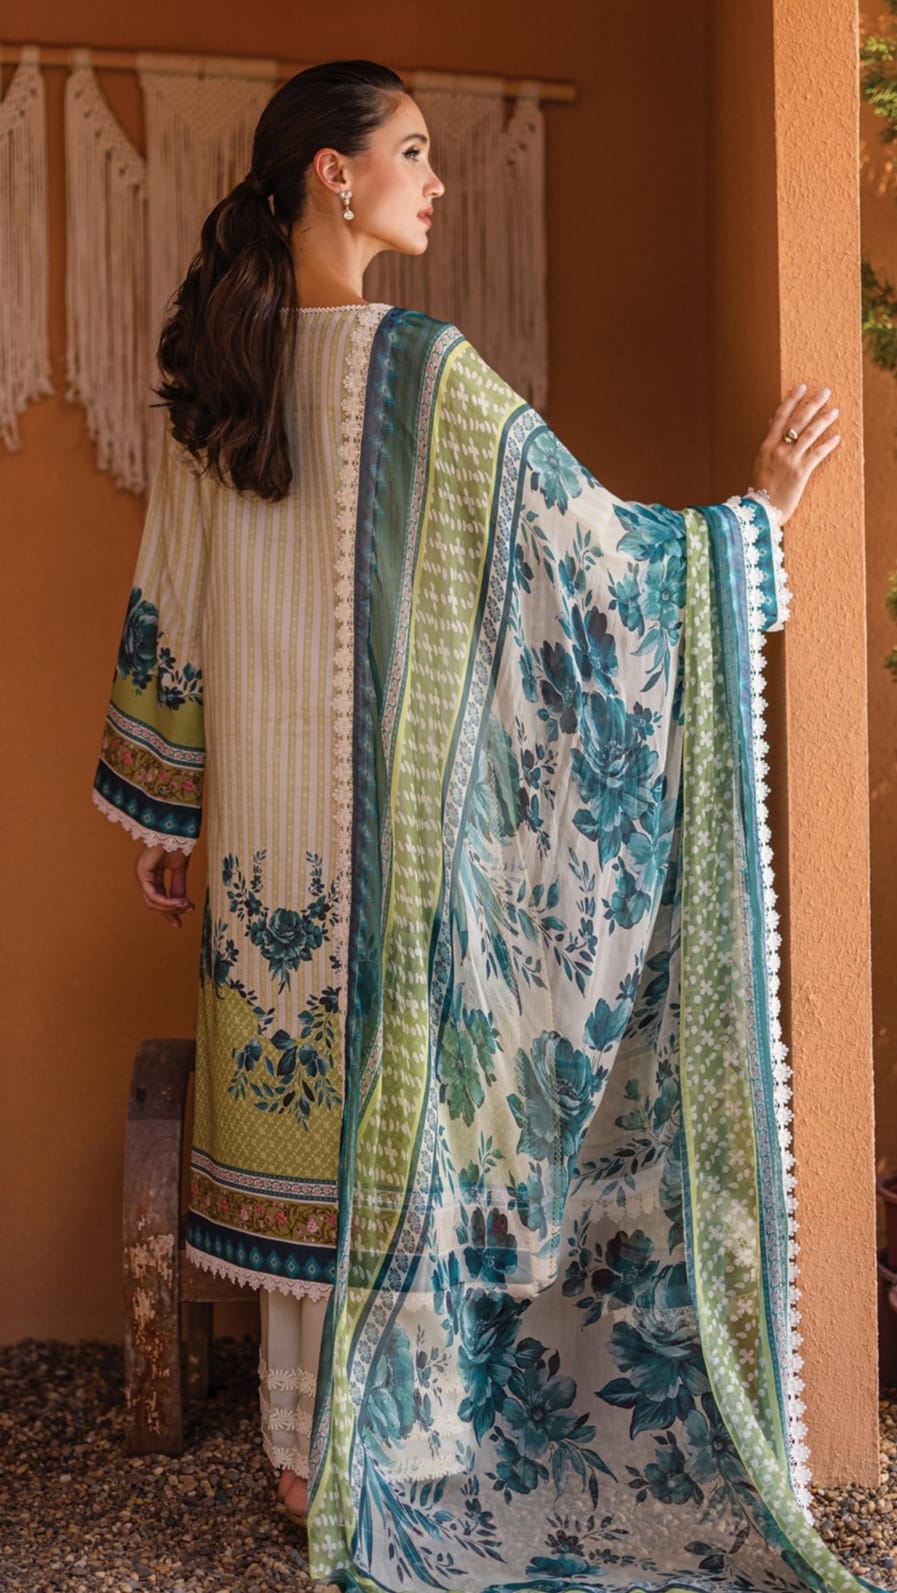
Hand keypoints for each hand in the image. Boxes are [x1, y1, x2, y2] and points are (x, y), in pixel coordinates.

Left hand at [135, 844, 194, 929]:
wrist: (174, 829)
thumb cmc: (176, 843)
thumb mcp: (180, 869)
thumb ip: (179, 886)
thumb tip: (182, 904)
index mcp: (153, 875)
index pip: (158, 899)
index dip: (168, 912)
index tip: (179, 924)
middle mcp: (145, 876)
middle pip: (154, 903)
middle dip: (170, 910)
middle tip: (188, 910)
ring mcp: (142, 874)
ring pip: (153, 902)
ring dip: (170, 906)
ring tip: (186, 904)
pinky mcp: (143, 873)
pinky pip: (153, 894)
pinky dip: (167, 901)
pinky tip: (180, 901)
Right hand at [750, 383, 840, 522]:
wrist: (760, 511)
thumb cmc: (761, 487)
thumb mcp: (761, 461)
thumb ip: (769, 440)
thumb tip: (772, 420)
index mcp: (767, 445)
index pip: (780, 416)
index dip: (792, 400)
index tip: (802, 386)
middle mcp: (778, 450)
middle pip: (797, 421)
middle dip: (812, 404)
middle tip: (825, 392)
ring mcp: (789, 461)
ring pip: (809, 435)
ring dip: (823, 421)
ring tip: (834, 410)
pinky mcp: (800, 473)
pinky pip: (816, 455)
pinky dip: (827, 445)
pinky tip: (836, 437)